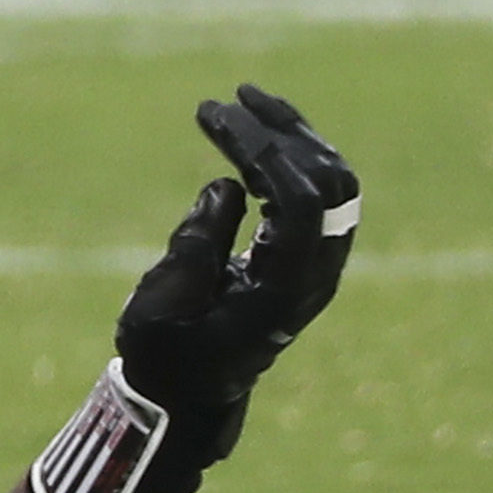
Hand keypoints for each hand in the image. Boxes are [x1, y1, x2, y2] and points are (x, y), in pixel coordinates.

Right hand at [116, 84, 360, 465]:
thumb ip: (193, 246)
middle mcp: (315, 277)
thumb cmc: (165, 353)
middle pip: (330, 184)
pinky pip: (320, 196)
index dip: (261, 149)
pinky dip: (292, 157)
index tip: (213, 115)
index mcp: (281, 291)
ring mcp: (319, 268)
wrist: (189, 393)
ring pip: (333, 185)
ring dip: (294, 137)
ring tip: (246, 101)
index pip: (298, 201)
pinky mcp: (308, 260)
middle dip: (283, 131)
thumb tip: (227, 186)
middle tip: (232, 99)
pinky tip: (256, 135)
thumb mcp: (158, 305)